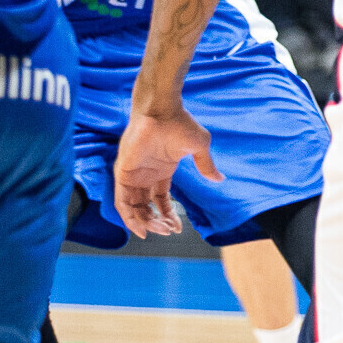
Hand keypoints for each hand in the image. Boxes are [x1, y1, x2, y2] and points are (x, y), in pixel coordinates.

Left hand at [114, 103, 219, 235]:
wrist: (161, 111)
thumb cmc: (179, 123)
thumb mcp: (199, 147)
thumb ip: (206, 165)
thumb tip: (220, 179)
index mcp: (162, 171)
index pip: (161, 200)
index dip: (168, 215)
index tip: (177, 227)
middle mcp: (145, 176)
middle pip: (147, 207)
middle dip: (158, 222)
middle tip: (168, 231)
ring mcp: (133, 175)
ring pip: (134, 208)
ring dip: (146, 223)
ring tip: (159, 231)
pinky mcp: (123, 174)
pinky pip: (122, 202)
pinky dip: (129, 217)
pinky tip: (140, 227)